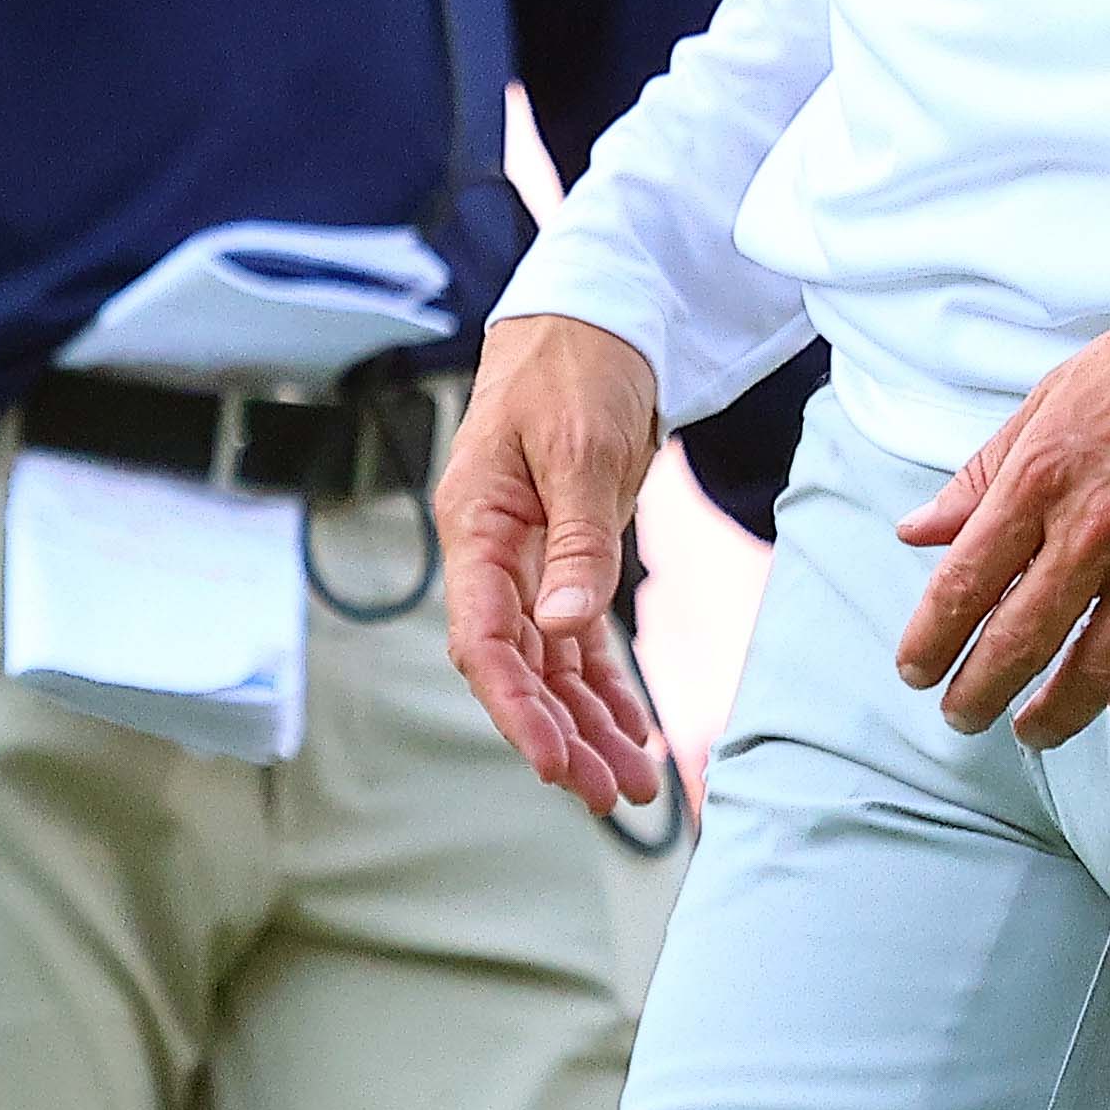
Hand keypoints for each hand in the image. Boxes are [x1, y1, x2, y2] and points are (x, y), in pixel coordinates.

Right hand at [440, 314, 674, 805]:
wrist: (592, 314)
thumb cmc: (575, 366)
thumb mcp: (581, 448)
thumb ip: (575, 542)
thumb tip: (564, 630)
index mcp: (476, 526)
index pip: (482, 640)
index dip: (515, 707)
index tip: (556, 763)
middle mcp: (494, 553)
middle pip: (518, 666)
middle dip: (561, 735)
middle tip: (611, 796)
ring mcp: (527, 557)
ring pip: (550, 661)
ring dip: (587, 723)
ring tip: (632, 786)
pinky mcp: (565, 554)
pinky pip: (577, 636)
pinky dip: (604, 684)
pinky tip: (632, 731)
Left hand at [894, 293, 1109, 744]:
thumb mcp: (1052, 398)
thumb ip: (984, 474)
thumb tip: (919, 532)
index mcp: (1043, 475)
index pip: (963, 583)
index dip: (930, 641)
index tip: (917, 670)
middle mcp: (1100, 525)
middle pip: (1019, 641)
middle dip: (978, 694)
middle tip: (962, 716)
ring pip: (1099, 670)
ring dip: (1057, 714)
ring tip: (1034, 730)